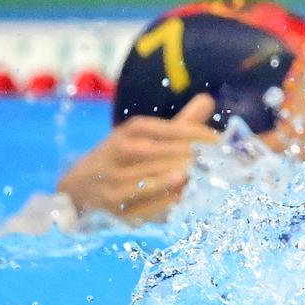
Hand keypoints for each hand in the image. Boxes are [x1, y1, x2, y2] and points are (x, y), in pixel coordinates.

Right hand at [56, 94, 218, 223]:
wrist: (77, 187)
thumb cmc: (125, 159)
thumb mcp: (147, 137)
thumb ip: (180, 124)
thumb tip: (208, 100)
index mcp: (135, 130)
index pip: (174, 129)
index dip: (203, 136)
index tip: (227, 143)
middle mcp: (122, 150)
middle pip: (166, 152)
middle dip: (197, 158)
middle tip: (226, 162)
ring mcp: (114, 177)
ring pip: (152, 175)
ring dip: (179, 177)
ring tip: (204, 176)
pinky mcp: (111, 204)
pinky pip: (139, 202)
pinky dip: (161, 200)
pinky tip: (181, 199)